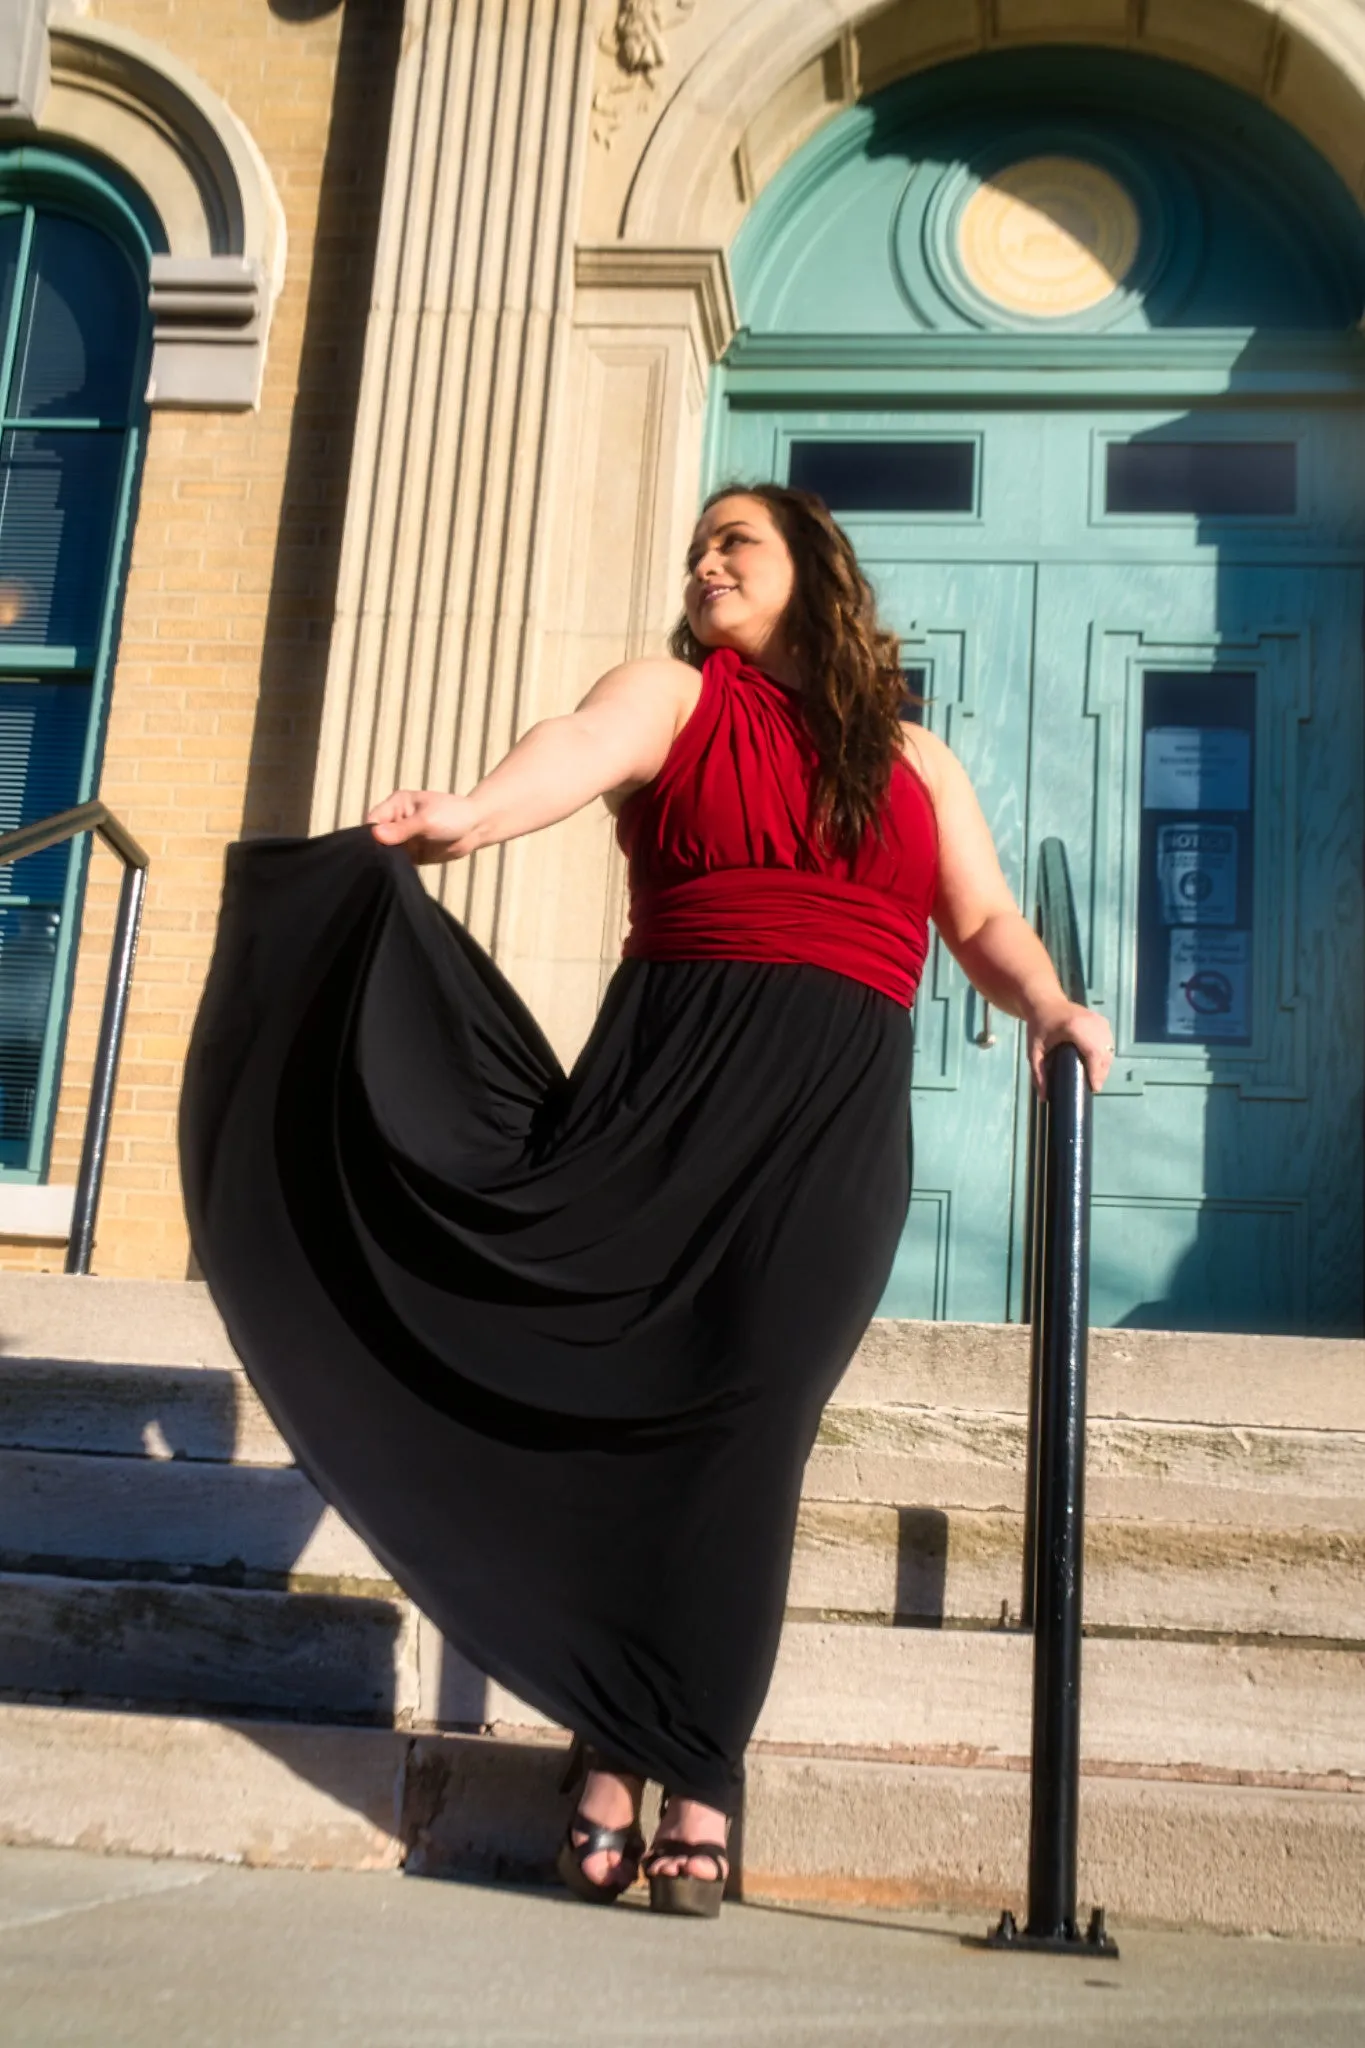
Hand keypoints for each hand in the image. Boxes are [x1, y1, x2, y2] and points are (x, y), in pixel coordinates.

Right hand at [366, 789, 480, 863]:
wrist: (476, 828)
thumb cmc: (453, 815)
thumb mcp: (427, 821)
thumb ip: (402, 829)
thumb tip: (375, 835)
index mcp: (396, 805)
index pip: (373, 820)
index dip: (370, 835)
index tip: (373, 850)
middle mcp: (395, 821)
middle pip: (375, 838)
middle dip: (376, 850)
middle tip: (379, 864)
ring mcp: (402, 838)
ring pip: (385, 852)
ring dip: (386, 862)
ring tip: (388, 871)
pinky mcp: (410, 854)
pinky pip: (397, 863)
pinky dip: (396, 869)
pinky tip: (395, 876)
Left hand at [1027, 1003, 1114, 1096]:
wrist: (1045, 1003)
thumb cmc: (1039, 1026)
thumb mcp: (1034, 1051)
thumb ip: (1038, 1073)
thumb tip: (1044, 1098)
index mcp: (1075, 1027)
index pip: (1093, 1053)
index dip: (1096, 1072)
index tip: (1094, 1088)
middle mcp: (1092, 1022)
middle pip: (1104, 1053)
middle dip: (1101, 1072)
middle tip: (1093, 1086)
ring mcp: (1099, 1020)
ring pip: (1108, 1048)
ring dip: (1104, 1065)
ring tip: (1095, 1078)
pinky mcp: (1102, 1021)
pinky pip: (1108, 1042)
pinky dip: (1105, 1055)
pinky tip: (1097, 1065)